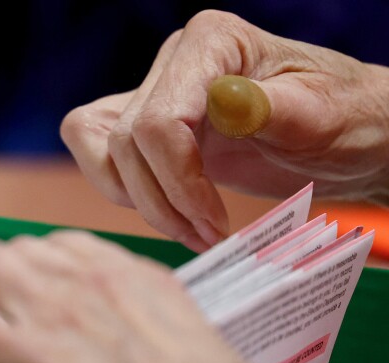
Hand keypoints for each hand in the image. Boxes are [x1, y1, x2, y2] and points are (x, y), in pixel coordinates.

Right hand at [61, 9, 388, 252]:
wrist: (346, 136)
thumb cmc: (346, 121)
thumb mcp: (324, 116)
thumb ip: (272, 107)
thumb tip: (222, 103)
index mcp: (213, 42)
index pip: (158, 120)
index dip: (177, 180)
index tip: (215, 224)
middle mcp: (174, 60)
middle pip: (123, 142)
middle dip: (162, 201)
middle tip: (209, 237)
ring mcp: (155, 90)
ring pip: (99, 150)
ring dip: (140, 202)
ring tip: (192, 230)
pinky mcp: (146, 125)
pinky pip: (99, 157)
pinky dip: (126, 193)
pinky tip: (172, 211)